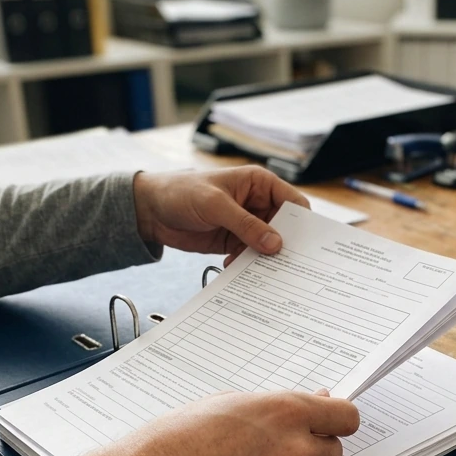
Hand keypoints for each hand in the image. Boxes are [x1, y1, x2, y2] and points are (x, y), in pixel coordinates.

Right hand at [63, 390, 360, 455]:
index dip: (337, 419)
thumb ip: (276, 407)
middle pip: (333, 451)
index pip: (346, 417)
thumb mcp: (226, 404)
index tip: (331, 422)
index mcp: (286, 413)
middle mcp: (294, 452)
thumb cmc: (173, 442)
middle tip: (277, 447)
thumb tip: (311, 406)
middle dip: (312, 447)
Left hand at [133, 166, 308, 263]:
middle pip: (284, 228)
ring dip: (265, 258)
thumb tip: (275, 244)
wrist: (150, 210)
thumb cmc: (181, 192)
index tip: (305, 245)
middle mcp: (257, 203)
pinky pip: (250, 255)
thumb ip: (246, 224)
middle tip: (287, 264)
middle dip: (285, 245)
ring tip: (262, 272)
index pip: (292, 202)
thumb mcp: (215, 205)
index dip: (302, 222)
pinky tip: (239, 271)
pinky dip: (248, 264)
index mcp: (259, 184)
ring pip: (267, 245)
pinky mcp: (234, 241)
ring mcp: (246, 224)